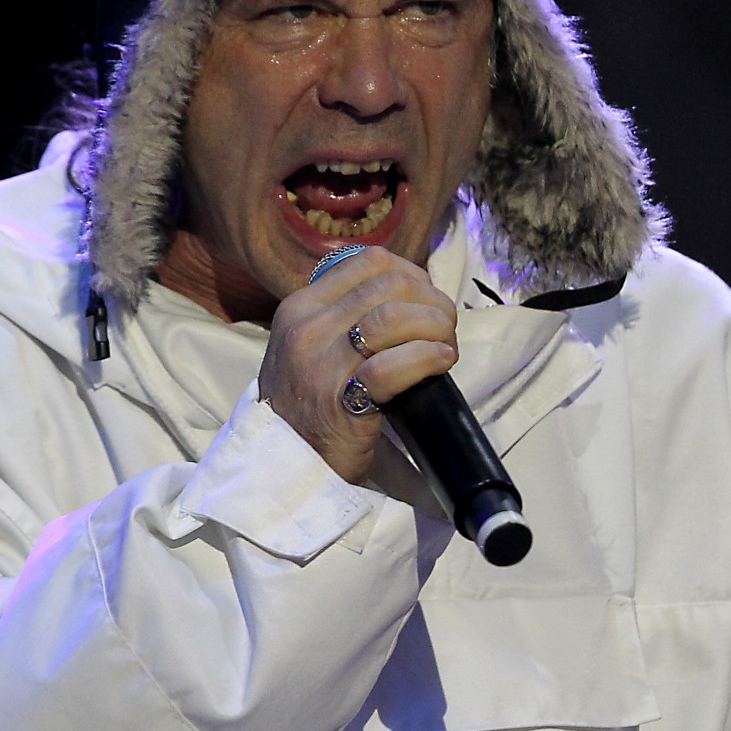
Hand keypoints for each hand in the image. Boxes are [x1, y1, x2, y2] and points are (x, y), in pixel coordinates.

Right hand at [258, 248, 458, 483]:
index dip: (414, 274)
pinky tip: (441, 363)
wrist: (284, 469)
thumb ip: (344, 317)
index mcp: (300, 307)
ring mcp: (319, 365)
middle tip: (445, 330)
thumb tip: (408, 295)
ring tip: (446, 348)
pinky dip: (428, 358)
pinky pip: (393, 365)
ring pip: (392, 317)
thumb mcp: (309, 348)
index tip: (428, 301)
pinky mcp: (339, 402)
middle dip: (432, 302)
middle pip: (390, 285)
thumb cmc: (307, 409)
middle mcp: (306, 328)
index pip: (369, 261)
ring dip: (435, 327)